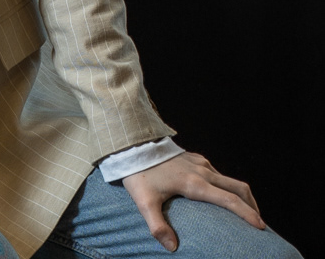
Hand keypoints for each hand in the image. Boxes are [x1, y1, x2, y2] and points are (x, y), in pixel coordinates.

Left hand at [121, 152, 263, 251]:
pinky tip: (221, 195)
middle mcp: (203, 172)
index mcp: (195, 184)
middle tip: (259, 224)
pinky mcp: (195, 158)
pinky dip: (228, 186)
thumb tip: (172, 248)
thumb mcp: (144, 201)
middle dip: (252, 206)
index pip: (229, 200)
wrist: (131, 145)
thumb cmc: (138, 174)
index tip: (261, 227)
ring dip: (242, 196)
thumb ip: (157, 225)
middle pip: (238, 188)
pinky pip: (218, 173)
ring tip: (245, 212)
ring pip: (230, 180)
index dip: (247, 214)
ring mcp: (200, 163)